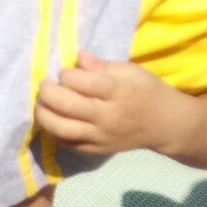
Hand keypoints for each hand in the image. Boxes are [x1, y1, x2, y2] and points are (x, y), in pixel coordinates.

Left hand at [35, 50, 190, 156]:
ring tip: (40, 102)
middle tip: (44, 84)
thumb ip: (103, 66)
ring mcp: (101, 136)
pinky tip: (51, 119)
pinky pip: (68, 143)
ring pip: (62, 128)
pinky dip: (54, 131)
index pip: (85, 84)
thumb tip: (79, 57)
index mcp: (120, 93)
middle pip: (68, 106)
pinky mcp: (97, 150)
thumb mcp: (133, 72)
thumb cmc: (149, 92)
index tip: (64, 71)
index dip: (67, 75)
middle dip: (49, 92)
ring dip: (44, 114)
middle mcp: (109, 117)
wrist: (166, 125)